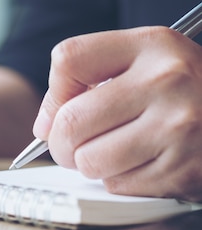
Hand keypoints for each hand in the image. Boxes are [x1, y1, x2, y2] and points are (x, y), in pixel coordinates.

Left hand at [33, 26, 201, 200]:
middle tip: (69, 145)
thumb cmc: (188, 89)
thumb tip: (42, 126)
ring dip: (88, 164)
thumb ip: (91, 79)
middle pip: (71, 121)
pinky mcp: (183, 170)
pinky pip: (118, 185)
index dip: (53, 91)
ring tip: (108, 153)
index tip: (57, 108)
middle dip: (60, 141)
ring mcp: (178, 128)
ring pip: (89, 160)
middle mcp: (168, 81)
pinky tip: (140, 164)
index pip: (69, 59)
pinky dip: (118, 181)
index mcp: (153, 44)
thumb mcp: (148, 61)